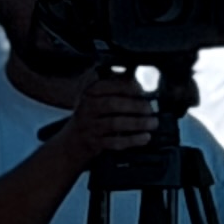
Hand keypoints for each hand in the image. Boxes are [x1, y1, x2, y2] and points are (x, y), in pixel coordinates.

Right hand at [45, 68, 162, 173]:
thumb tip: (137, 80)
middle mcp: (87, 108)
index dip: (126, 87)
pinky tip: (144, 137)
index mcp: (88, 93)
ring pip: (115, 123)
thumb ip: (113, 88)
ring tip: (152, 123)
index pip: (106, 86)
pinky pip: (115, 142)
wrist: (71, 143)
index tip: (141, 89)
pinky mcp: (94, 143)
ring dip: (137, 123)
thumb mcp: (95, 98)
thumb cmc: (90, 117)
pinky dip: (132, 140)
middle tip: (150, 109)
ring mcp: (90, 126)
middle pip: (112, 104)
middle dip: (135, 106)